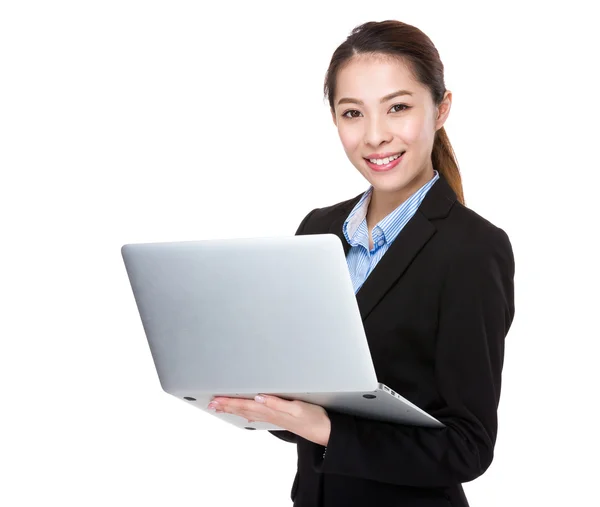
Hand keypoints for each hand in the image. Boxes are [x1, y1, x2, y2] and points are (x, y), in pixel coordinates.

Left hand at [207, 394, 330, 445]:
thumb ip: (276, 402)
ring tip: (222, 407)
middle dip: (227, 406)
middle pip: (244, 409)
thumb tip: (259, 397)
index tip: (216, 400)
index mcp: (272, 410)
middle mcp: (270, 415)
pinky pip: (258, 416)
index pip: (245, 405)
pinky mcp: (280, 419)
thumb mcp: (296, 407)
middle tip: (212, 404)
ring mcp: (274, 418)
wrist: (325, 431)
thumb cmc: (313, 418)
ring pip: (249, 413)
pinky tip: (246, 414)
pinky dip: (248, 414)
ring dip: (234, 409)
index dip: (230, 402)